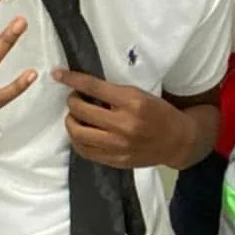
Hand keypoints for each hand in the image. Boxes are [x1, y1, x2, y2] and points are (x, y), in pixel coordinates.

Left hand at [55, 70, 193, 169]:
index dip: (72, 79)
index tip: (58, 74)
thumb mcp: (141, 95)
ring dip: (71, 121)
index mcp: (132, 103)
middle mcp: (124, 125)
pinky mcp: (116, 160)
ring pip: (78, 133)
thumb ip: (114, 94)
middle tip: (75, 99)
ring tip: (76, 117)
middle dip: (72, 101)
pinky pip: (85, 150)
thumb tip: (83, 90)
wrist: (177, 141)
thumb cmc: (159, 113)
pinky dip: (77, 139)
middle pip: (81, 110)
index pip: (94, 87)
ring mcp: (119, 145)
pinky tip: (82, 132)